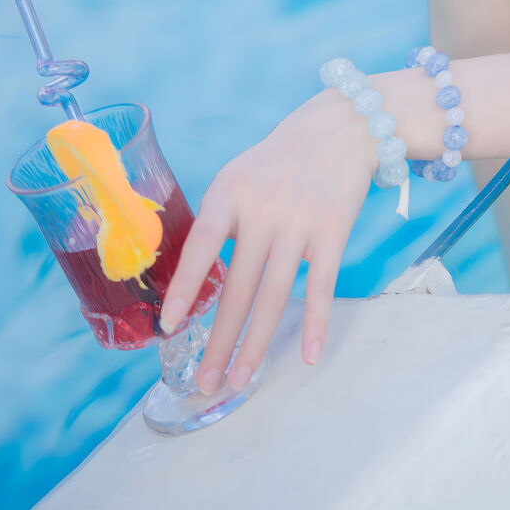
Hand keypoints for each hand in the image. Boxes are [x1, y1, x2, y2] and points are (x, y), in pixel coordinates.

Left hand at [159, 85, 379, 392]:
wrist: (341, 127)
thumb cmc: (279, 160)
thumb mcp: (237, 176)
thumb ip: (217, 222)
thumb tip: (194, 282)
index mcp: (230, 193)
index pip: (201, 248)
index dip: (184, 288)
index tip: (168, 326)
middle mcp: (263, 210)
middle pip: (238, 287)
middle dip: (219, 340)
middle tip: (204, 383)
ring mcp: (300, 223)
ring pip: (275, 296)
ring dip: (256, 344)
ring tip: (239, 380)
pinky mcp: (333, 232)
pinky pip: (322, 286)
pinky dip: (316, 323)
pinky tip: (309, 356)